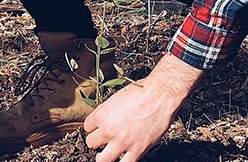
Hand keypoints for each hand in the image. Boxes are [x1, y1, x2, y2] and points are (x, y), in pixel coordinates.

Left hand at [83, 54, 202, 161]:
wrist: (160, 96)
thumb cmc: (142, 92)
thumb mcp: (116, 98)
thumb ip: (107, 112)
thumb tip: (104, 120)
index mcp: (102, 114)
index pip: (87, 126)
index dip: (93, 126)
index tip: (97, 127)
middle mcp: (109, 130)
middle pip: (91, 143)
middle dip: (96, 140)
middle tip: (101, 139)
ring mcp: (122, 142)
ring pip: (102, 159)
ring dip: (102, 156)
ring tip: (104, 154)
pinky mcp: (137, 150)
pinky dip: (121, 161)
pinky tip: (122, 157)